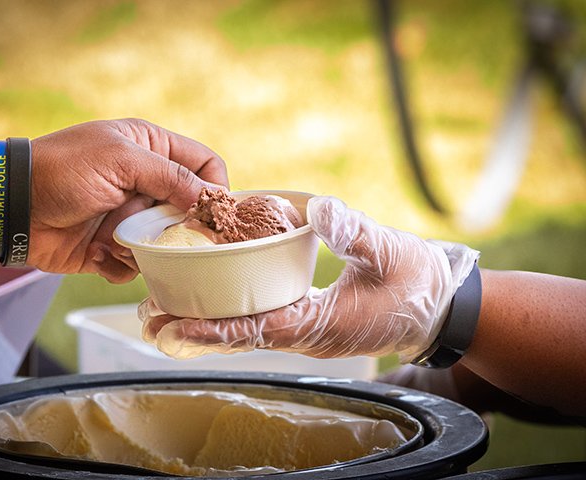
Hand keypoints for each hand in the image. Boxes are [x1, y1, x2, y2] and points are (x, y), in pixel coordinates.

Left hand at [28, 119, 227, 281]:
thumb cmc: (63, 171)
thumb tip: (215, 198)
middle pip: (189, 210)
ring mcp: (131, 217)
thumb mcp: (122, 161)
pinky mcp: (115, 247)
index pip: (205, 165)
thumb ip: (172, 177)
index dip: (215, 187)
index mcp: (151, 149)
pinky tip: (97, 252)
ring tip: (116, 239)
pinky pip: (139, 265)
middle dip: (177, 226)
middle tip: (160, 232)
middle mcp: (146, 183)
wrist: (12, 208)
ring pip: (167, 243)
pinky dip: (121, 263)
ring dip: (145, 247)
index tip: (214, 212)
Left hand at [140, 196, 477, 361]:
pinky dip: (227, 316)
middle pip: (237, 335)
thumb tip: (319, 209)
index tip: (175, 326)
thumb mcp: (389, 251)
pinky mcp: (305, 319)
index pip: (256, 328)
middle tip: (148, 322)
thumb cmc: (417, 283)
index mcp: (318, 321)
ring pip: (243, 331)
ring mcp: (301, 328)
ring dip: (203, 325)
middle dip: (193, 331)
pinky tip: (206, 304)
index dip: (214, 330)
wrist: (437, 306)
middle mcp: (302, 331)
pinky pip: (258, 320)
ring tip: (160, 316)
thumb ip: (354, 231)